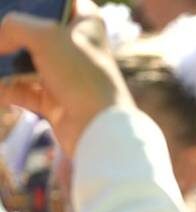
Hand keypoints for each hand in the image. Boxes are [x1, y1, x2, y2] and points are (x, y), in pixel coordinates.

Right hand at [0, 0, 132, 155]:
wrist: (99, 128)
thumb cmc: (80, 74)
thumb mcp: (45, 36)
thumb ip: (14, 26)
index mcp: (85, 23)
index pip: (59, 0)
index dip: (37, 1)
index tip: (13, 5)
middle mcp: (76, 46)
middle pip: (34, 32)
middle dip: (10, 35)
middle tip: (0, 38)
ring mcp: (65, 75)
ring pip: (24, 62)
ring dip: (4, 63)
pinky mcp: (54, 101)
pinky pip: (21, 90)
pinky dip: (6, 88)